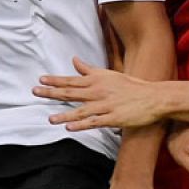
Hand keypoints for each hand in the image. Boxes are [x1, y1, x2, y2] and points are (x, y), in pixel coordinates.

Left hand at [34, 58, 166, 129]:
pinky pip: (94, 122)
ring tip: (49, 119)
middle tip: (35, 92)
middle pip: (71, 92)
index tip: (40, 79)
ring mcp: (106, 105)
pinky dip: (81, 125)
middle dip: (52, 93)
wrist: (153, 97)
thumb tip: (74, 60)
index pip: (72, 80)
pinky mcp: (113, 118)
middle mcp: (99, 91)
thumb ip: (89, 69)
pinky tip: (70, 128)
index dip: (55, 80)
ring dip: (64, 115)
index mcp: (97, 80)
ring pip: (81, 110)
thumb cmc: (131, 86)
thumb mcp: (109, 74)